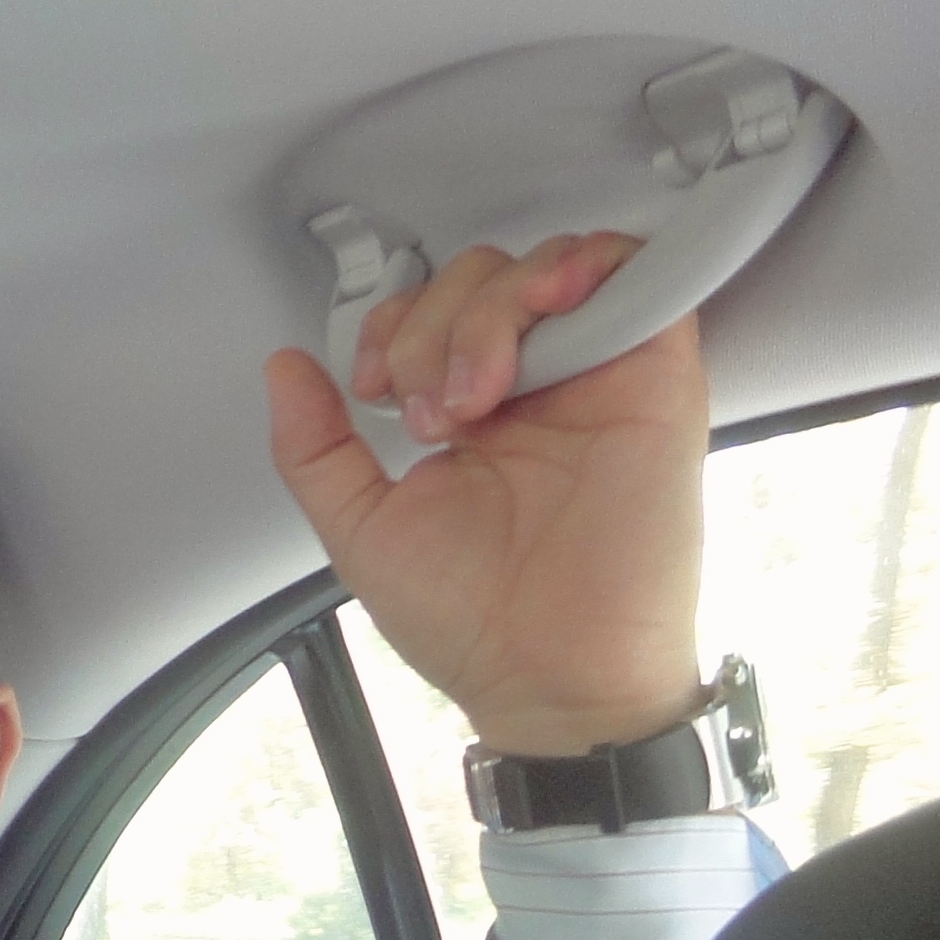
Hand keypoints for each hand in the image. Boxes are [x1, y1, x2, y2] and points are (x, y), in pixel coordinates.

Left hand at [266, 232, 708, 755]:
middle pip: (484, 278)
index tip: (371, 389)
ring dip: (490, 312)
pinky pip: (641, 276)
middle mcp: (537, 386)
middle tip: (432, 416)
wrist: (549, 673)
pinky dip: (590, 266)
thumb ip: (314, 449)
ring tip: (477, 399)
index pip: (432, 311)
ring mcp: (597, 377)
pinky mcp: (656, 376)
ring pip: (548, 267)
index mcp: (471, 411)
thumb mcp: (360, 526)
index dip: (392, 326)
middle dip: (432, 328)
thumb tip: (283, 367)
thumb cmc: (469, 620)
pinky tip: (550, 308)